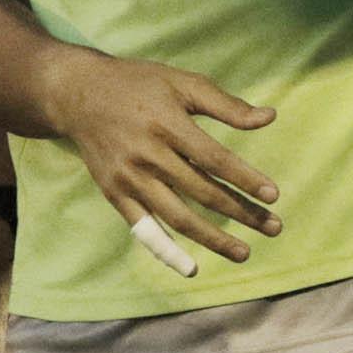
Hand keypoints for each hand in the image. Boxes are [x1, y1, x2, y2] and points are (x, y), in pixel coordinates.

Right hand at [46, 51, 282, 267]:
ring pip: (177, 217)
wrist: (79, 94)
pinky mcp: (114, 194)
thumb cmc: (139, 84)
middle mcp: (147, 155)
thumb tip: (270, 117)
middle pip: (201, 192)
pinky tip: (191, 268)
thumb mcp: (182, 83)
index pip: (214, 160)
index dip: (245, 180)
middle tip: (274, 227)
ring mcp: (129, 178)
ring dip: (212, 239)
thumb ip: (227, 105)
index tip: (273, 196)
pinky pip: (144, 229)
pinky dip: (166, 251)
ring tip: (244, 252)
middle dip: (241, 213)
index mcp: (167, 124)